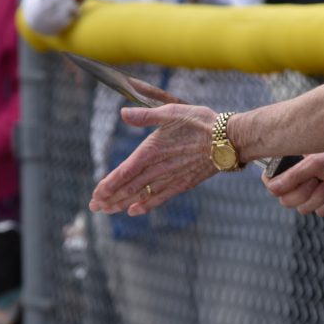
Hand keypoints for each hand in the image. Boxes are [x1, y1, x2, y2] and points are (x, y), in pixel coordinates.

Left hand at [89, 103, 217, 215]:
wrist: (229, 140)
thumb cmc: (201, 122)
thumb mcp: (171, 112)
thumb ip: (145, 116)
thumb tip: (123, 113)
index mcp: (152, 150)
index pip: (125, 171)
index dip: (109, 184)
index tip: (96, 193)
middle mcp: (159, 168)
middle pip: (129, 186)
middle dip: (110, 197)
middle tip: (94, 207)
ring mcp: (171, 178)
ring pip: (142, 194)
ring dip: (123, 203)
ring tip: (108, 211)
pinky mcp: (183, 183)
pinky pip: (161, 197)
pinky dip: (146, 205)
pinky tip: (134, 211)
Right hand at [262, 142, 323, 215]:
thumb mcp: (316, 163)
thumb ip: (292, 176)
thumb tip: (272, 189)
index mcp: (293, 165)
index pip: (271, 182)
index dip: (278, 187)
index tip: (289, 183)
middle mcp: (299, 179)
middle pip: (287, 200)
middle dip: (306, 193)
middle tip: (318, 180)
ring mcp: (312, 192)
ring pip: (304, 209)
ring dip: (321, 197)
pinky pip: (320, 212)